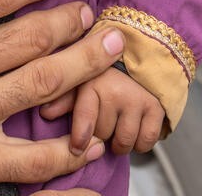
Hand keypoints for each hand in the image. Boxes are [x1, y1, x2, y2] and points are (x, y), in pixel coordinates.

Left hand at [42, 58, 163, 156]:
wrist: (140, 54)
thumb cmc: (105, 71)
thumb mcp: (79, 79)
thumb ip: (62, 97)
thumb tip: (45, 112)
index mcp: (93, 80)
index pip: (86, 118)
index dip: (81, 137)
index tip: (77, 148)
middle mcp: (116, 90)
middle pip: (103, 134)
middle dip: (100, 134)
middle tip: (101, 122)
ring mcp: (138, 99)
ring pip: (124, 141)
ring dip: (119, 142)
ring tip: (115, 129)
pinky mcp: (156, 108)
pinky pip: (147, 141)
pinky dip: (140, 143)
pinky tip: (134, 132)